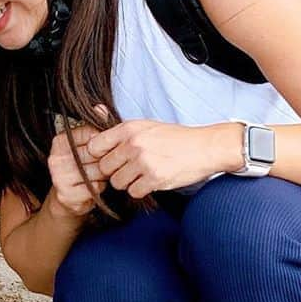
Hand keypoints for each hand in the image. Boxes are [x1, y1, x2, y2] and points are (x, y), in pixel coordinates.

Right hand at [46, 122, 107, 217]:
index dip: (103, 144)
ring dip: (104, 175)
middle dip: (105, 161)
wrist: (67, 198)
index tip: (104, 150)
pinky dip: (99, 188)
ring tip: (98, 176)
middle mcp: (55, 159)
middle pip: (95, 154)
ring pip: (96, 172)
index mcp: (59, 142)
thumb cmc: (80, 168)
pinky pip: (94, 188)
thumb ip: (94, 126)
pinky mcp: (66, 195)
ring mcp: (59, 177)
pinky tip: (94, 187)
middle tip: (103, 165)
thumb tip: (101, 108)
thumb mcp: (86, 145)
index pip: (91, 135)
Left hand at [87, 117, 237, 198]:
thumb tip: (96, 110)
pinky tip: (151, 181)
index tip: (109, 158)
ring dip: (128, 182)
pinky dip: (141, 190)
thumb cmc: (175, 137)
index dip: (98, 156)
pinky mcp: (155, 178)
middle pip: (104, 168)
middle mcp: (134, 144)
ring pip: (117, 182)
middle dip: (114, 171)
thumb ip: (121, 128)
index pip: (94, 146)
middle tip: (129, 169)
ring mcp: (144, 161)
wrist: (205, 147)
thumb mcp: (146, 125)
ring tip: (142, 174)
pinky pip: (134, 192)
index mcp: (129, 128)